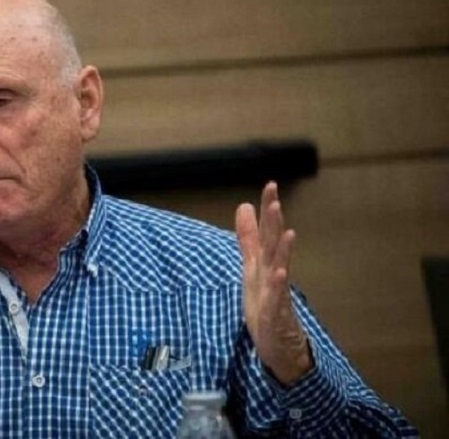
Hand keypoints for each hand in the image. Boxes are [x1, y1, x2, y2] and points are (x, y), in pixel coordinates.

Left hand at [235, 182, 311, 384]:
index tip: (270, 184)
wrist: (279, 345)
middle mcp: (273, 274)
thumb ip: (248, 238)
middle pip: (274, 245)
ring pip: (279, 269)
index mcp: (264, 263)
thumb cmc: (266, 304)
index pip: (267, 232)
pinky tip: (281, 273)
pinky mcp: (276, 315)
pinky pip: (278, 299)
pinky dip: (279, 285)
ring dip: (283, 250)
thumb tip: (243, 206)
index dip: (268, 210)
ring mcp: (277, 294)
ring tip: (287, 231)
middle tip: (274, 199)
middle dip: (274, 223)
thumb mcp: (251, 267)